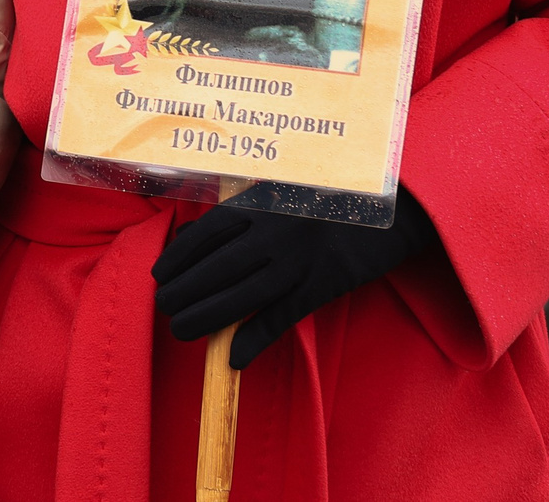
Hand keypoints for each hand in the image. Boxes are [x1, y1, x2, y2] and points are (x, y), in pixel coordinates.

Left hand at [150, 188, 438, 367]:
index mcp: (260, 203)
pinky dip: (257, 338)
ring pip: (244, 295)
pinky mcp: (322, 285)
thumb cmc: (325, 196)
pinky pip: (283, 316)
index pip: (206, 232)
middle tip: (161, 307)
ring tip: (181, 330)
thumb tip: (188, 235)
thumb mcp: (276, 191)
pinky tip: (234, 356)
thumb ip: (237, 212)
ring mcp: (298, 260)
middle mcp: (274, 231)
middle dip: (185, 291)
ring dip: (208, 317)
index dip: (178, 256)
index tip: (159, 274)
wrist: (389, 207)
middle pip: (218, 267)